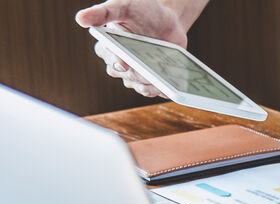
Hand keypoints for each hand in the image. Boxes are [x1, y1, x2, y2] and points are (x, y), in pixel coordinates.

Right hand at [75, 0, 190, 97]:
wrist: (168, 20)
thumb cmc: (141, 9)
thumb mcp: (122, 6)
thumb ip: (103, 12)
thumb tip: (80, 19)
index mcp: (108, 46)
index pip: (108, 56)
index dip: (115, 61)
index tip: (123, 63)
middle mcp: (120, 63)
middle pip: (126, 75)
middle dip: (137, 74)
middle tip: (149, 71)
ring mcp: (137, 72)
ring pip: (139, 85)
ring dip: (149, 85)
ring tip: (160, 82)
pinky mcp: (153, 78)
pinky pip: (156, 89)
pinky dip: (163, 89)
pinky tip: (169, 88)